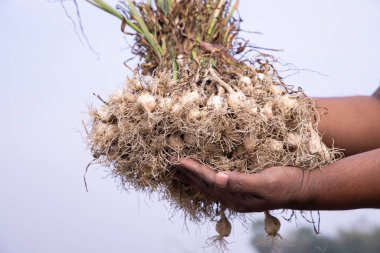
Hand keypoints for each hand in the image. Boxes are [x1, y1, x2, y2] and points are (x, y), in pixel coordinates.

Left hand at [174, 158, 311, 211]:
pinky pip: (217, 182)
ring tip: (178, 171)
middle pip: (204, 185)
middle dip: (187, 175)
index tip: (178, 160)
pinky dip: (205, 176)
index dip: (194, 170)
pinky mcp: (241, 188)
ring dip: (193, 177)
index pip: (210, 181)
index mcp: (237, 197)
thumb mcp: (266, 183)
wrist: (303, 188)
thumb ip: (242, 182)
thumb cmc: (288, 183)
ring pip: (209, 185)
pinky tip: (201, 174)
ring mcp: (237, 194)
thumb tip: (219, 178)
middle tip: (170, 165)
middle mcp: (233, 198)